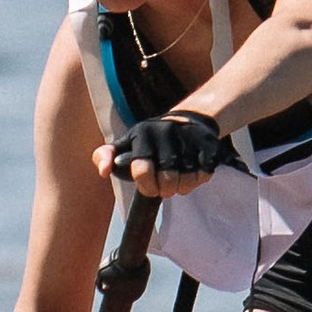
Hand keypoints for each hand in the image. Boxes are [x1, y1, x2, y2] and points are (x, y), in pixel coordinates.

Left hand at [102, 110, 238, 197]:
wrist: (186, 121)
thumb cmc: (149, 142)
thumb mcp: (124, 145)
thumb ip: (105, 157)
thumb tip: (103, 171)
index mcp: (142, 133)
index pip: (141, 169)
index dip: (146, 186)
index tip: (149, 188)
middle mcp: (165, 130)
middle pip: (168, 178)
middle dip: (166, 190)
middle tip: (165, 188)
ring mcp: (188, 135)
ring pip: (188, 178)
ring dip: (183, 187)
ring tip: (178, 181)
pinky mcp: (208, 141)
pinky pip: (205, 173)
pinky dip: (199, 179)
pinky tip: (192, 173)